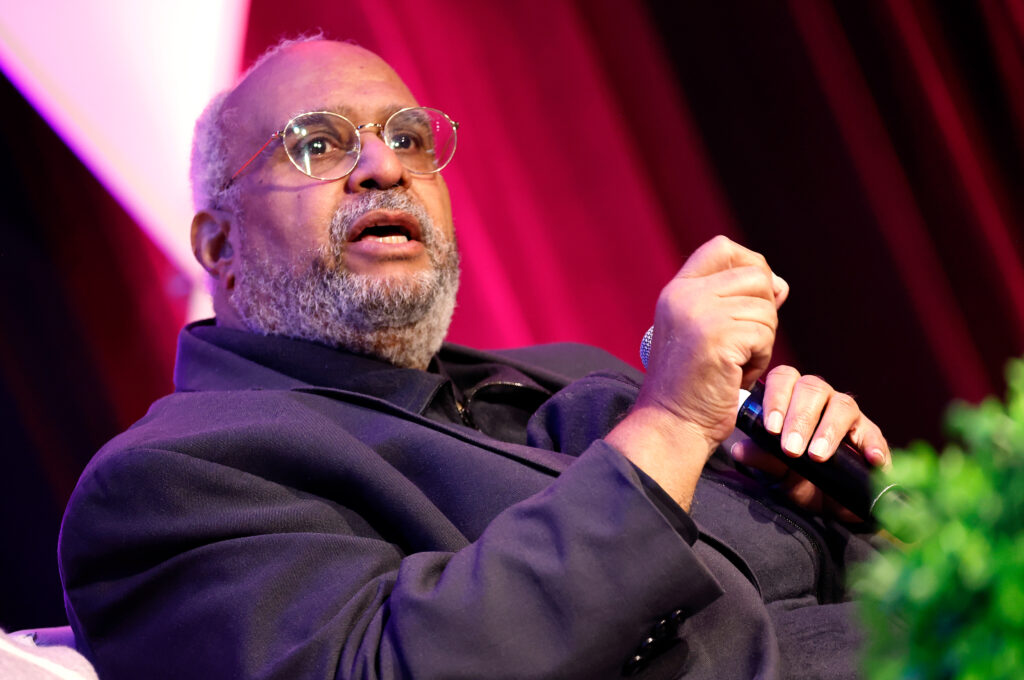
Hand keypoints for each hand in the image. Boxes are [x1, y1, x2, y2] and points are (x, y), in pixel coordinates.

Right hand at [606, 235, 787, 508]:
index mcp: (676, 290)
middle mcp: (684, 295)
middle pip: (755, 275)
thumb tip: (780, 285)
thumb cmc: (693, 384)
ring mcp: (699, 315)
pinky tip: (737, 376)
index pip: (724, 248)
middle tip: (742, 345)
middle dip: (763, 311)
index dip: (750, 265)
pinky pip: (764, 335)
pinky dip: (760, 360)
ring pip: (765, 308)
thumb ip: (734, 302)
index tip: (755, 297)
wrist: (672, 424)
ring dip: (761, 341)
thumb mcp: (704, 331)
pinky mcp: (717, 339)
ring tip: (735, 364)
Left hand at [729, 366, 889, 519]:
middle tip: (791, 449)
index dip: (776, 399)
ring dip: (829, 430)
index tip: (771, 428)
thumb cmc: (796, 478)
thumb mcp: (774, 472)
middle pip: (813, 388)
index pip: (782, 379)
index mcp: (791, 399)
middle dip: (800, 418)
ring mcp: (847, 415)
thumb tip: (739, 449)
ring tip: (818, 455)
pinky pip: (874, 434)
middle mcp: (820, 400)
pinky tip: (870, 459)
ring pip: (843, 404)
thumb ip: (760, 458)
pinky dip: (873, 445)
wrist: (827, 505)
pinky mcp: (870, 436)